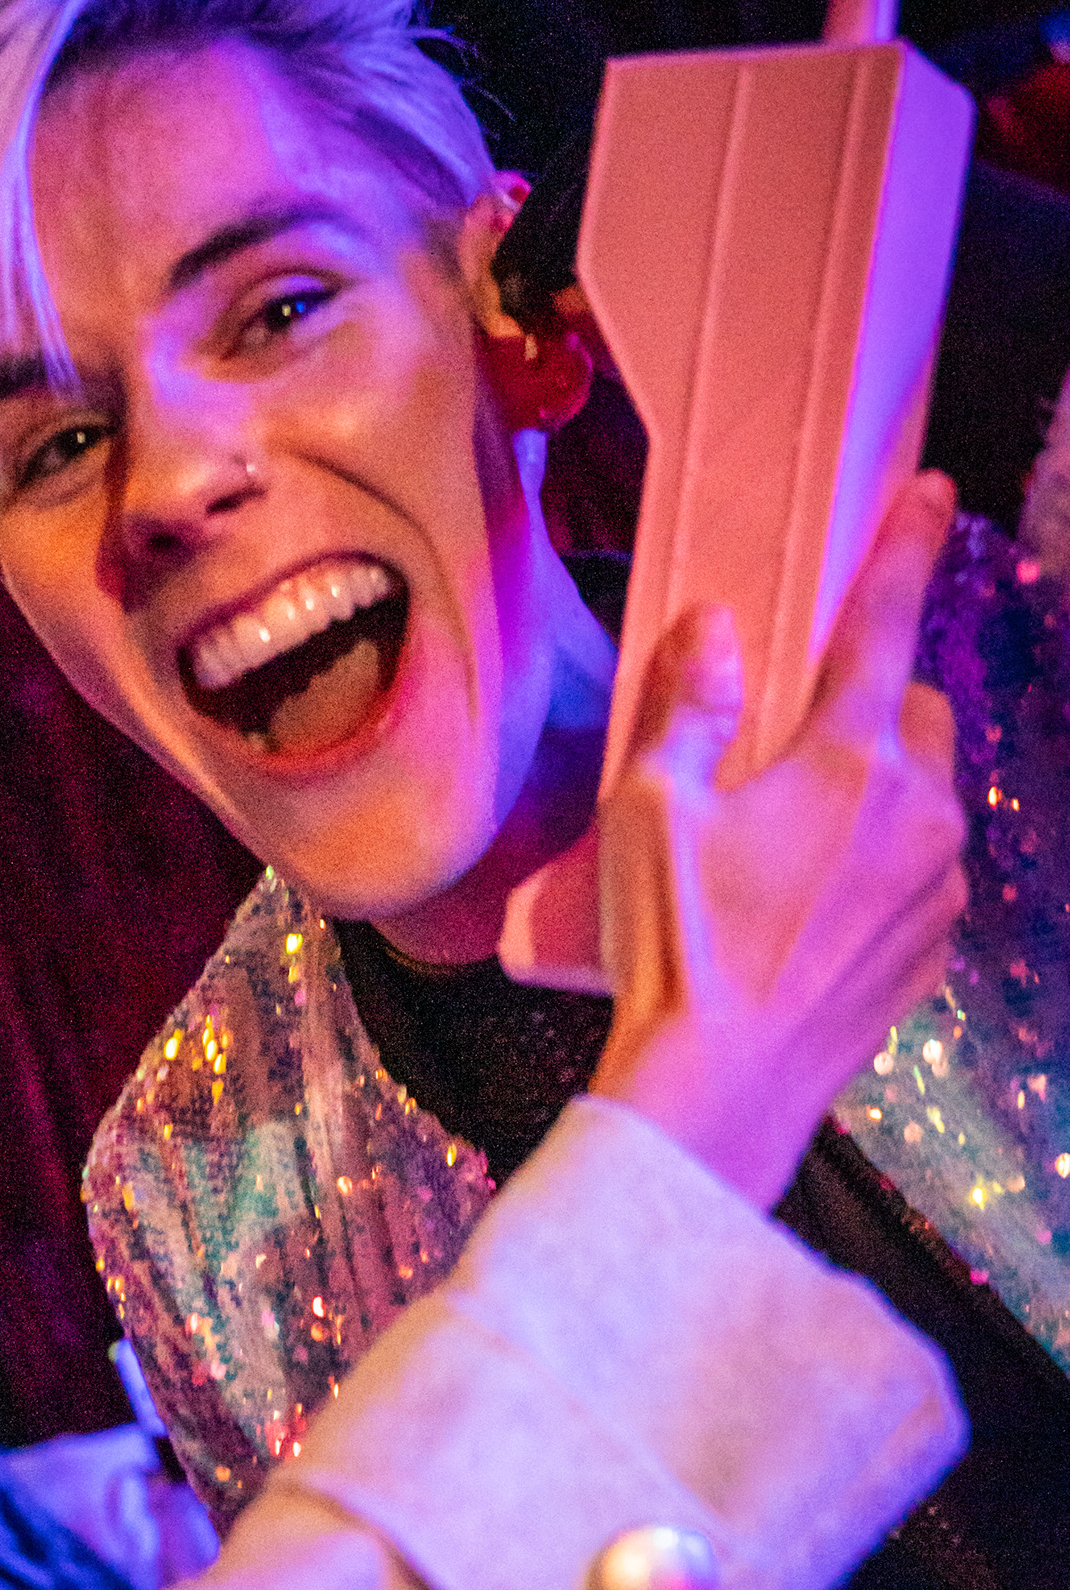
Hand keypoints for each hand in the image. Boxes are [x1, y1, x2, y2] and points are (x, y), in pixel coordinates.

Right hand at [590, 472, 965, 1206]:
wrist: (719, 1094)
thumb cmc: (679, 948)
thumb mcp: (651, 811)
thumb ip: (686, 705)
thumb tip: (712, 627)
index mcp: (852, 758)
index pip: (888, 624)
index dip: (908, 549)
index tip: (932, 495)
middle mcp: (919, 812)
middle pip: (921, 715)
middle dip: (876, 711)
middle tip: (797, 747)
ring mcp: (939, 888)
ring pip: (928, 801)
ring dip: (880, 798)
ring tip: (794, 848)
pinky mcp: (934, 952)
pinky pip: (924, 879)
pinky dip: (883, 873)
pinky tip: (811, 913)